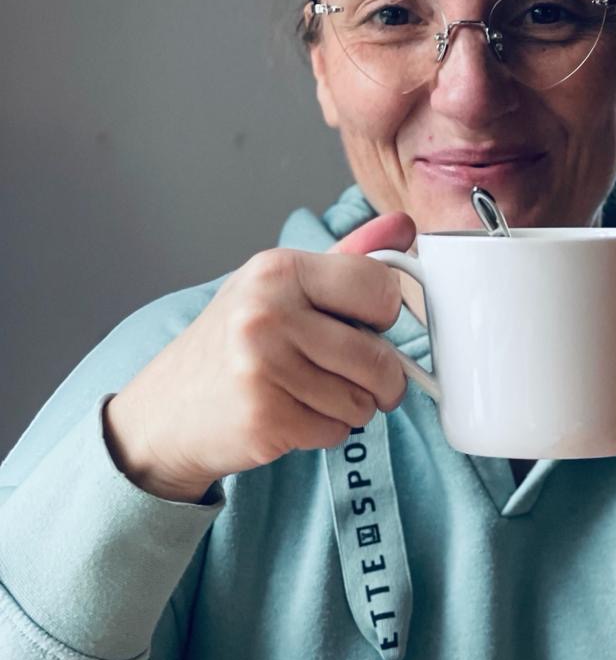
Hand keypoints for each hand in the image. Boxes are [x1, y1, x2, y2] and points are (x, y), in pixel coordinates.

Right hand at [103, 214, 415, 501]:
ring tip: (307, 393)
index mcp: (277, 270)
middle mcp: (267, 313)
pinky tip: (290, 415)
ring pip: (363, 403)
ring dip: (348, 408)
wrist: (167, 410)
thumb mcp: (281, 289)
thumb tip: (404, 226)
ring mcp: (264, 368)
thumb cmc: (232, 346)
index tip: (366, 324)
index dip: (384, 315)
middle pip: (380, 359)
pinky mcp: (266, 419)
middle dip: (378, 379)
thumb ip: (347, 258)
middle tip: (349, 376)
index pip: (380, 286)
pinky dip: (324, 432)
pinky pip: (337, 432)